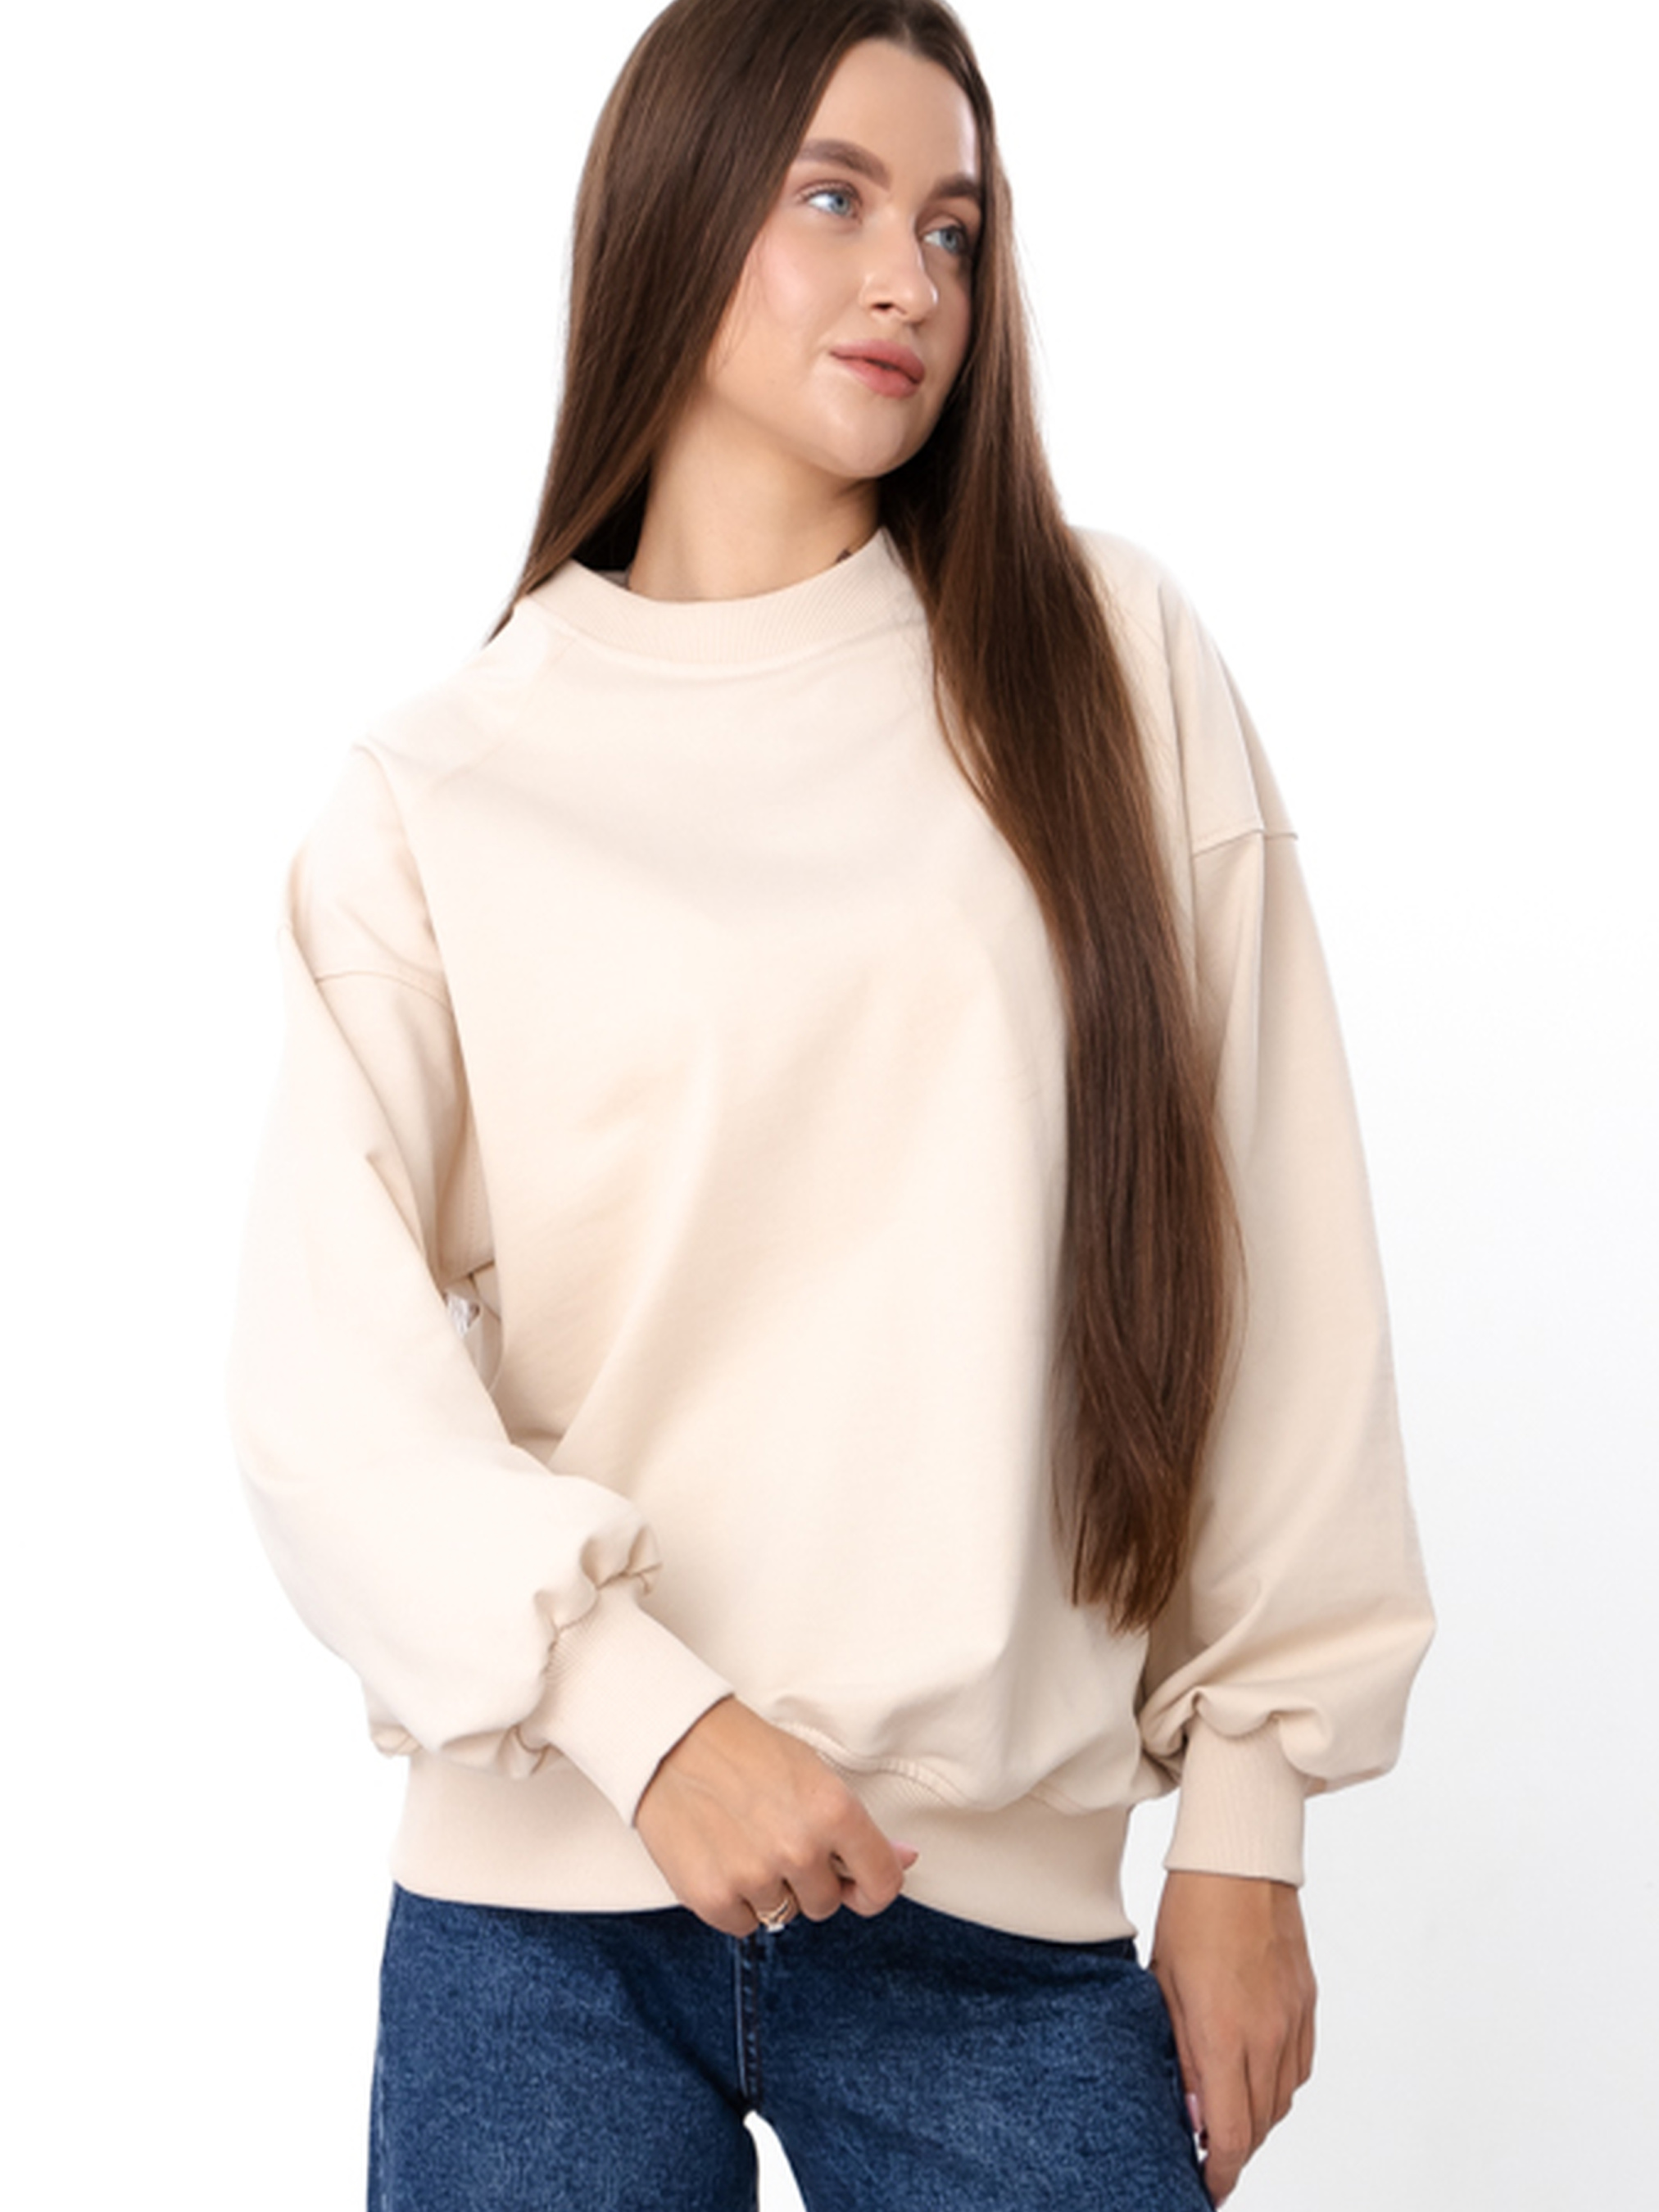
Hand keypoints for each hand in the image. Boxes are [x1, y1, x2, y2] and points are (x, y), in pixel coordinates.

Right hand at [633, 1697, 917, 1936]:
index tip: (858, 1885)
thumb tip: (905, 1859)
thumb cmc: (745, 1750)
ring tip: (744, 1842)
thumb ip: (858, 1827)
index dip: (872, 1889)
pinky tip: (721, 1858)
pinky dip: (733, 1900)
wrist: (671, 1739)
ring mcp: (754, 1877)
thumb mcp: (814, 1774)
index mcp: (834, 1811)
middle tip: (778, 1839)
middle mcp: (799, 1849)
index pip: (881, 1883)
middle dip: (808, 1879)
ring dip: (769, 1890)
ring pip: (783, 1915)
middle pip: (826, 1903)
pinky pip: (741, 1924)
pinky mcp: (711, 1897)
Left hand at [1149, 1872, 1315, 2204]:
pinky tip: (1256, 2079)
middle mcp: (1267, 2036)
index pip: (1229, 2133)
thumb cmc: (1191, 1912)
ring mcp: (1293, 2020)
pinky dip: (1279, 2087)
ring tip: (1228, 2119)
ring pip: (1282, 2100)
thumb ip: (1181, 2053)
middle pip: (1259, 2126)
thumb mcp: (1165, 1983)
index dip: (1218, 2172)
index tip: (1204, 2188)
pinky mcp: (1308, 2003)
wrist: (1241, 1859)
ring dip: (1257, 2121)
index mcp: (1224, 2034)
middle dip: (1234, 2151)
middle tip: (1208, 2157)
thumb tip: (1192, 2113)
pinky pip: (1300, 2067)